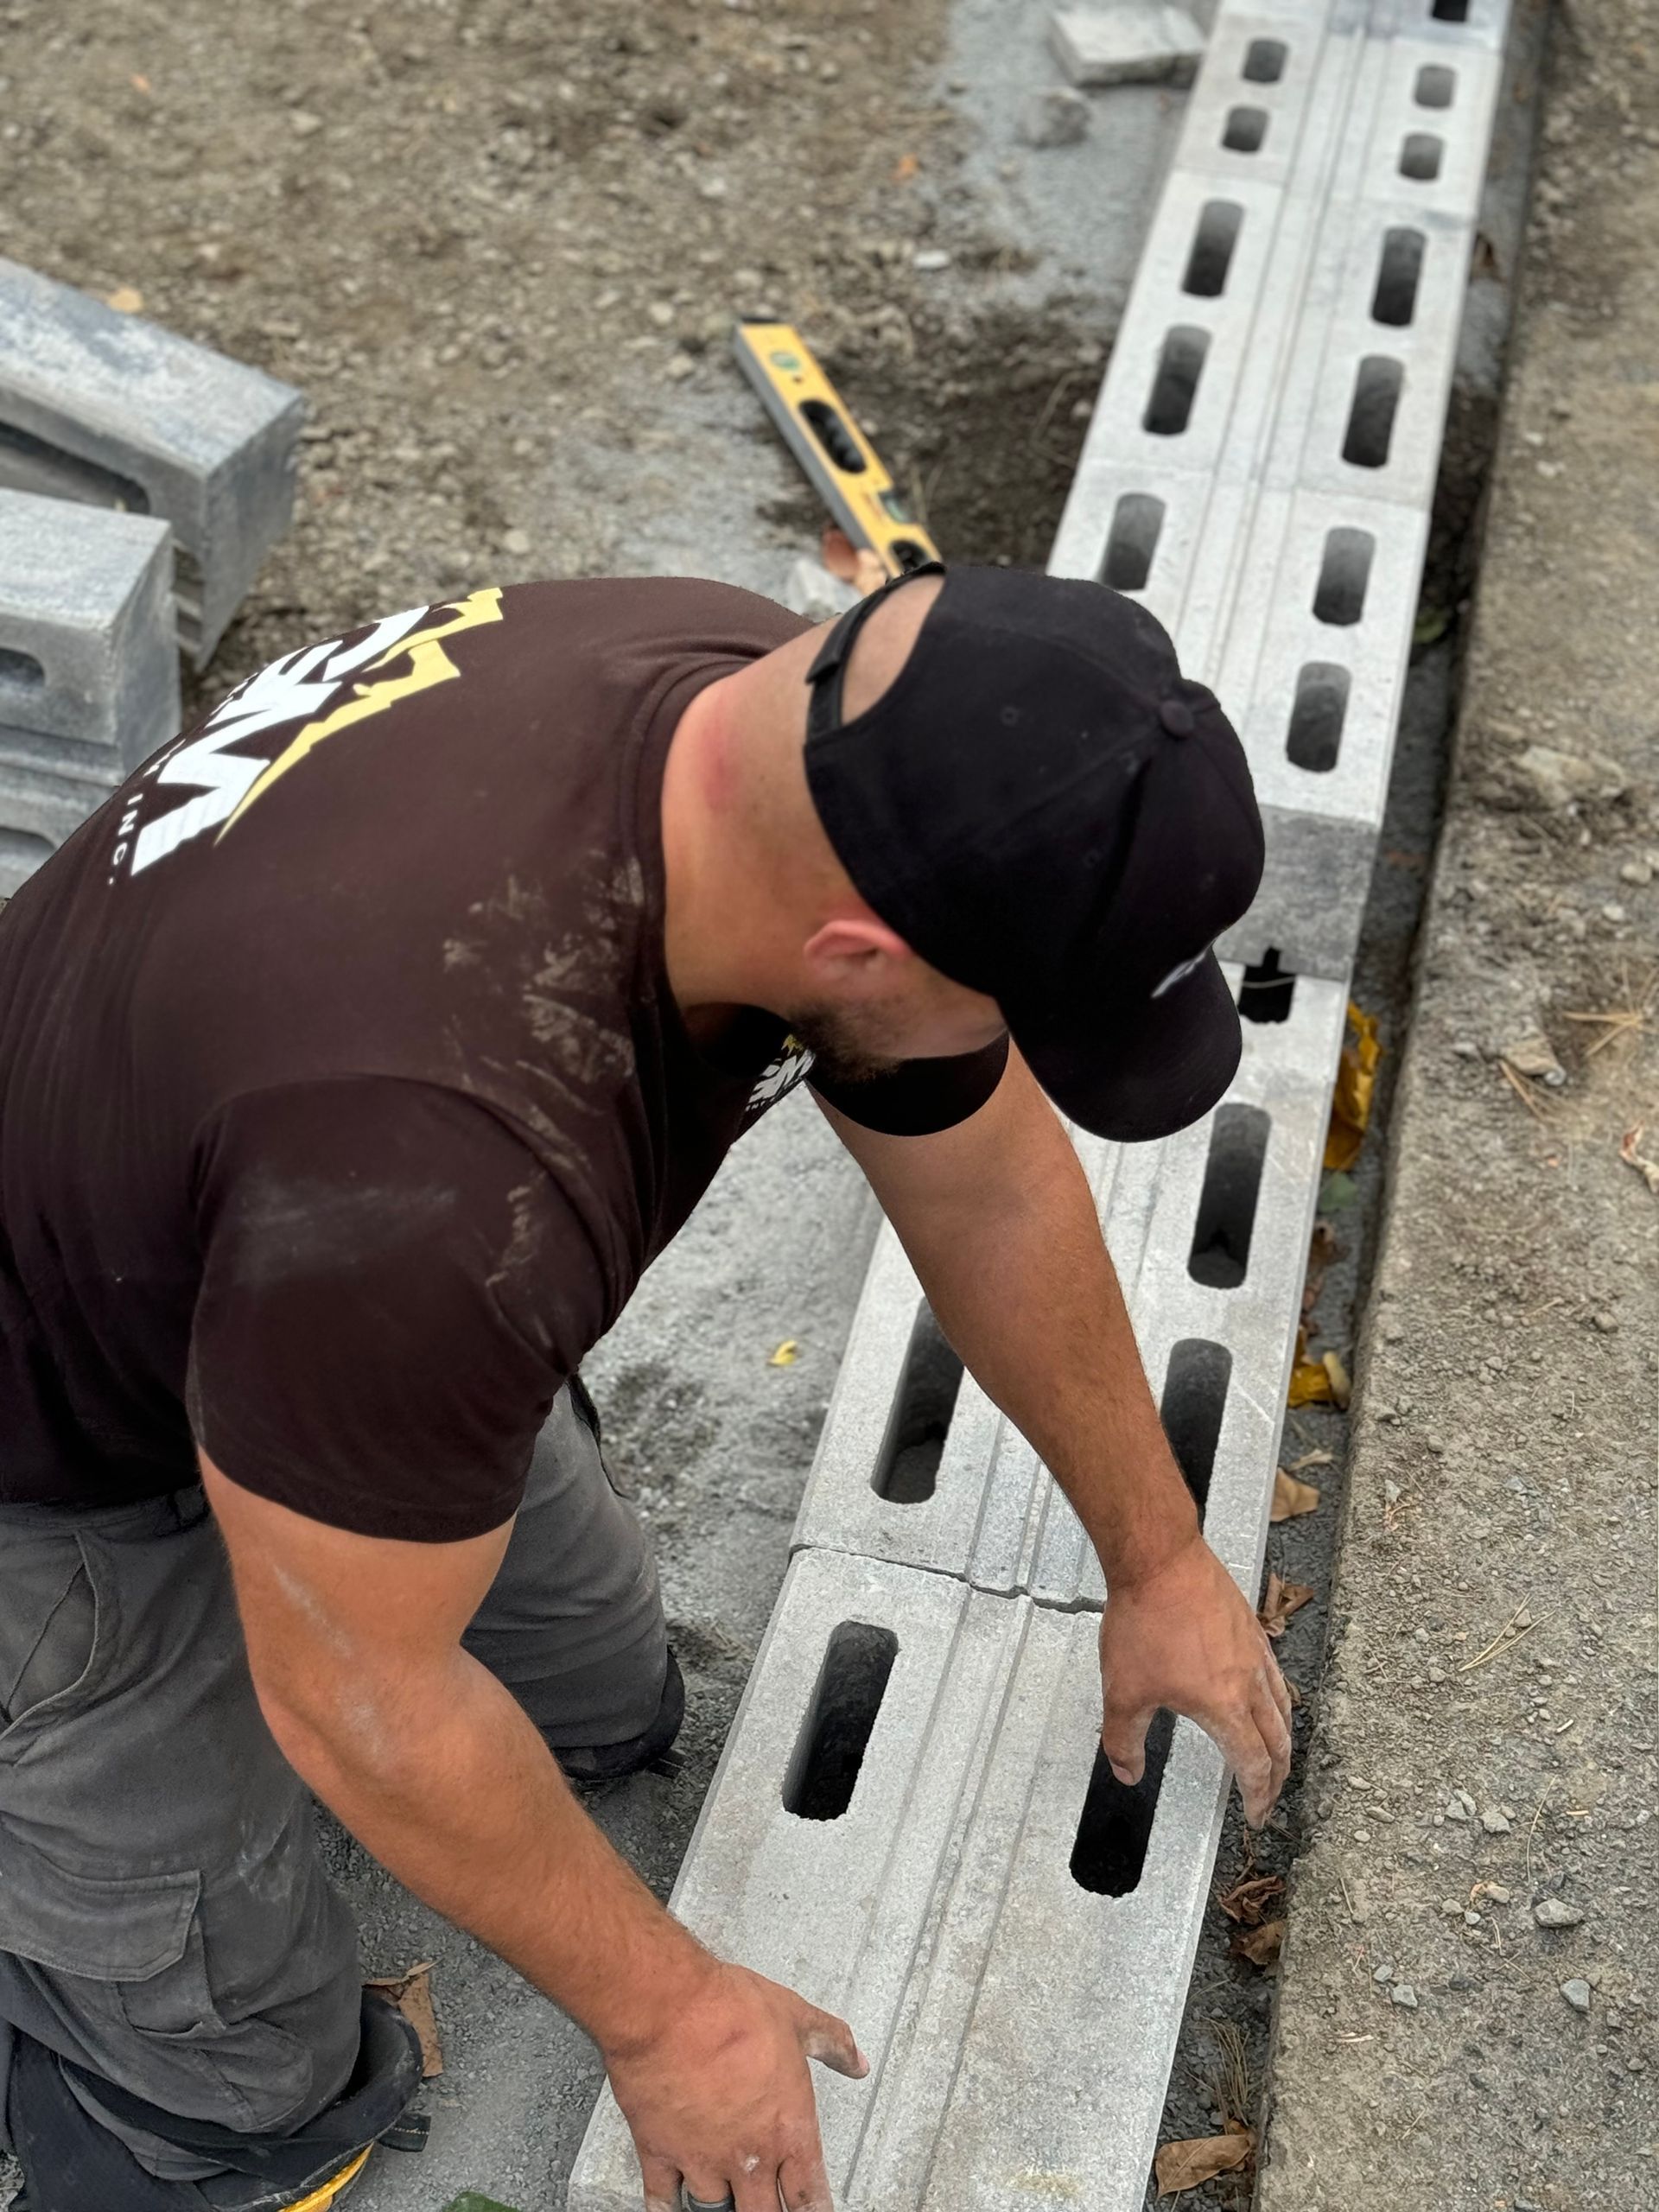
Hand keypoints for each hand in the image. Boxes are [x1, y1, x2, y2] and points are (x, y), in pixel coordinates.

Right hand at [606, 1955, 866, 2211]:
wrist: (670, 2008)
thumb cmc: (729, 2010)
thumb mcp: (796, 2016)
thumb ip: (832, 2042)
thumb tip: (856, 2060)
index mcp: (787, 2126)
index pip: (810, 2194)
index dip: (814, 2209)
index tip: (812, 2210)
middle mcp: (749, 2154)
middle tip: (768, 2205)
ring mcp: (703, 2159)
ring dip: (722, 2207)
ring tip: (724, 2202)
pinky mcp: (661, 2153)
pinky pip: (663, 2200)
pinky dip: (668, 2207)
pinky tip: (672, 2206)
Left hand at [1097, 1533, 1292, 1827]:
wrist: (1160, 1559)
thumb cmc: (1144, 1619)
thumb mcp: (1122, 1691)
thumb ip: (1123, 1740)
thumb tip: (1127, 1773)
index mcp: (1225, 1706)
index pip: (1253, 1765)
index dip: (1258, 1796)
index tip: (1256, 1815)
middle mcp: (1250, 1682)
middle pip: (1279, 1742)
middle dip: (1277, 1777)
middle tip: (1268, 1795)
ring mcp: (1255, 1652)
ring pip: (1284, 1707)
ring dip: (1282, 1740)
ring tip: (1274, 1755)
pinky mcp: (1251, 1628)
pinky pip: (1275, 1675)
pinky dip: (1277, 1701)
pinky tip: (1263, 1697)